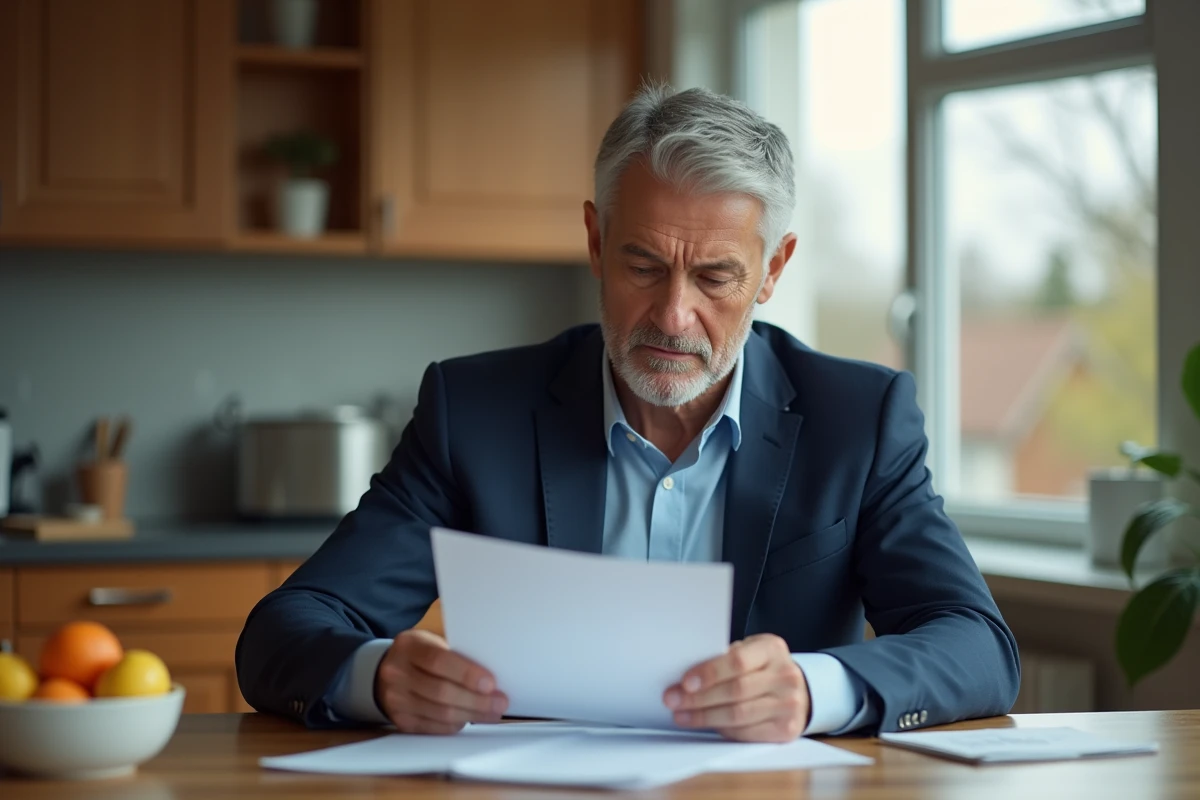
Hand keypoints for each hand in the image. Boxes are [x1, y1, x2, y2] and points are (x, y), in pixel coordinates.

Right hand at [374, 629, 508, 733]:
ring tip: (492, 712)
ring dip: (471, 715)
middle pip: (441, 691)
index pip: (438, 661)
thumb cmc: (421, 654)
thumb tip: (490, 677)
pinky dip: (456, 724)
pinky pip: (434, 728)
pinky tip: (470, 718)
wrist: (388, 670)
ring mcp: (396, 699)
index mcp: (409, 647)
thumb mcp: (432, 643)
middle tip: (500, 703)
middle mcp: (397, 673)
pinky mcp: (401, 720)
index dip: (466, 674)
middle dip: (476, 700)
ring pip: (439, 713)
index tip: (491, 683)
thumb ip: (456, 655)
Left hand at [663, 634, 809, 742]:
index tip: (685, 682)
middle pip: (735, 690)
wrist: (799, 690)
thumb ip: (726, 657)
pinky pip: (746, 732)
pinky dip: (721, 729)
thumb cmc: (763, 667)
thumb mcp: (750, 651)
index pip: (738, 661)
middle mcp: (785, 676)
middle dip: (698, 698)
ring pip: (738, 714)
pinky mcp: (786, 729)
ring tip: (681, 715)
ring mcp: (789, 704)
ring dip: (704, 716)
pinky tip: (705, 724)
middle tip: (673, 700)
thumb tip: (687, 674)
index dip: (709, 673)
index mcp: (772, 649)